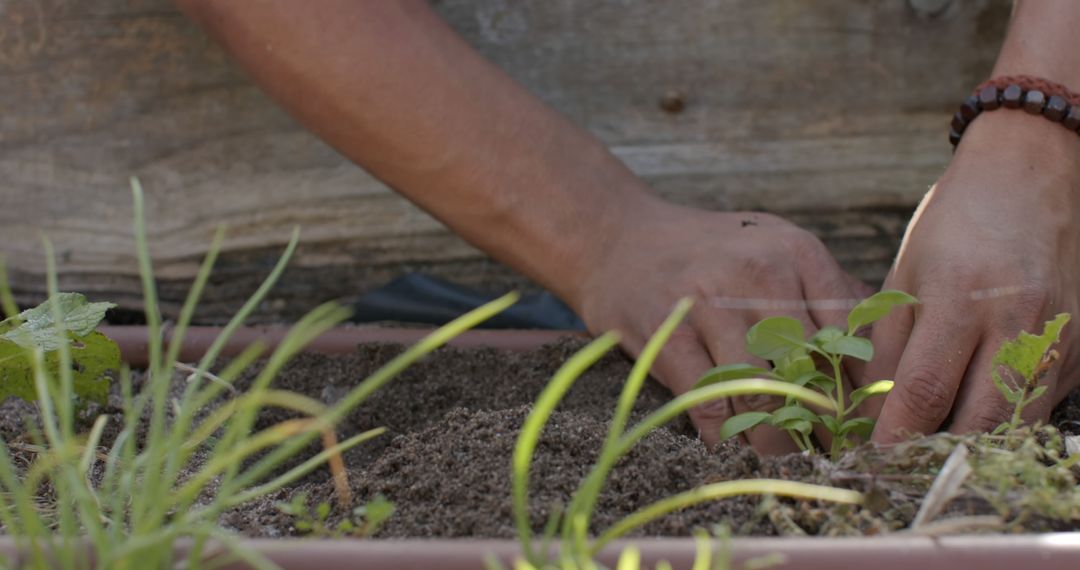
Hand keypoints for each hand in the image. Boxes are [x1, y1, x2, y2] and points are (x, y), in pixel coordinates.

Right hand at [571, 198, 871, 451]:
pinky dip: (726, 437)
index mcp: (798, 252)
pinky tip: (735, 449)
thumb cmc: (707, 252)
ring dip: (779, 442)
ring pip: (764, 395)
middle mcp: (759, 273)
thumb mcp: (773, 247)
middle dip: (826, 425)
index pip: (853, 337)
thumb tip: (886, 356)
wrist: (616, 236)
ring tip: (791, 465)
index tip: (867, 428)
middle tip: (834, 459)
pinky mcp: (667, 336)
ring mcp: (709, 303)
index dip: (864, 393)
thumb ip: (826, 292)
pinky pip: (710, 404)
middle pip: (813, 371)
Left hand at [867, 112, 1079, 442]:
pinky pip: (1039, 405)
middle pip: (979, 422)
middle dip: (935, 453)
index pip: (925, 391)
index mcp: (962, 297)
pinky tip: (973, 411)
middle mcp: (1019, 322)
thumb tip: (873, 412)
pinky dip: (1004, 418)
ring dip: (972, 442)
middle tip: (900, 464)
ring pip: (1014, 422)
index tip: (870, 458)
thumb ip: (890, 346)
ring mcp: (1059, 338)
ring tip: (932, 444)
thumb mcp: (905, 275)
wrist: (1034, 173)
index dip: (896, 435)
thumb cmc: (957, 222)